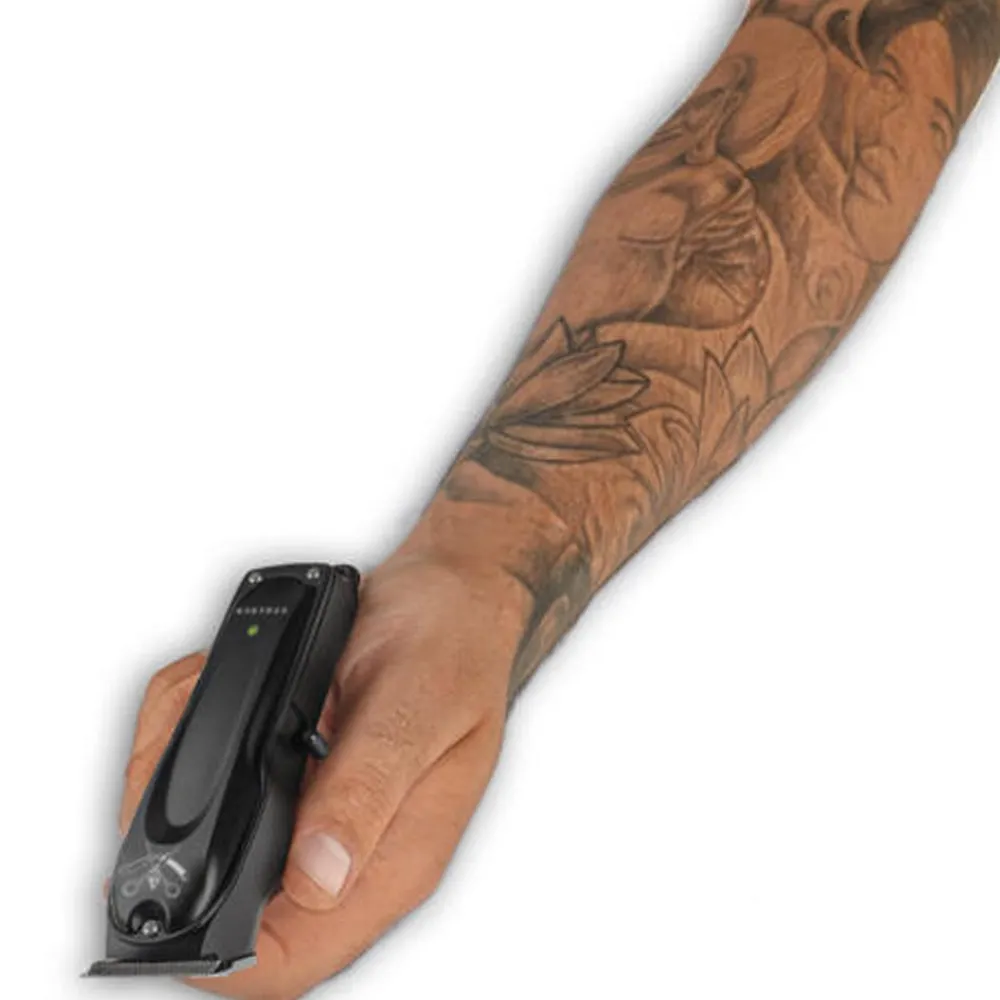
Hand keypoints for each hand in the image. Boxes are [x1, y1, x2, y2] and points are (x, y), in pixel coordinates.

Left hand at [117, 552, 529, 999]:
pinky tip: (222, 682)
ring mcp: (317, 815)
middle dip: (178, 834)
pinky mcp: (295, 779)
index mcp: (394, 858)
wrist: (452, 594)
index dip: (216, 956)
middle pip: (231, 908)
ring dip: (178, 768)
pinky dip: (189, 724)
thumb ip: (367, 790)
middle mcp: (350, 850)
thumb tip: (315, 880)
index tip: (164, 894)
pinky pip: (214, 781)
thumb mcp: (418, 705)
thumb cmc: (454, 641)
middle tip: (178, 751)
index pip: (294, 958)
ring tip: (209, 693)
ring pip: (209, 840)